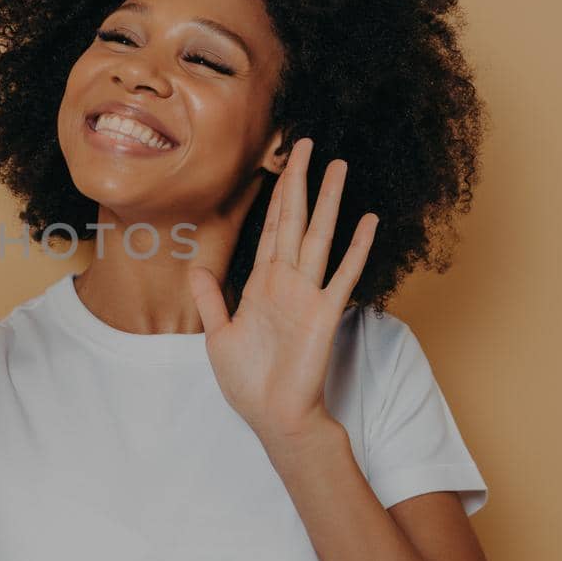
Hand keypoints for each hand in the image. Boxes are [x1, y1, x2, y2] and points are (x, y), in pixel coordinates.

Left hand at [187, 137, 377, 447]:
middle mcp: (286, 282)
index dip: (273, 195)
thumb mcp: (218, 336)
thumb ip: (211, 301)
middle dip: (299, 182)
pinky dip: (355, 247)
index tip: (281, 163)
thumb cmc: (249, 382)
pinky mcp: (324, 314)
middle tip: (307, 143)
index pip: (269, 229)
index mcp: (261, 284)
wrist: (273, 417)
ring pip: (318, 236)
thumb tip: (195, 270)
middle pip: (294, 220)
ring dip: (328, 201)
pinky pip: (342, 274)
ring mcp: (308, 295)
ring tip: (339, 166)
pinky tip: (366, 220)